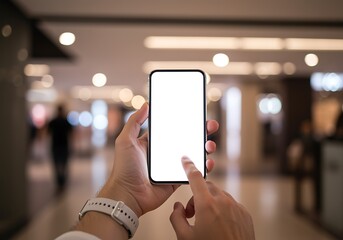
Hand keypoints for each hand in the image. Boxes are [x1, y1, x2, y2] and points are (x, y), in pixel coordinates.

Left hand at [98, 103, 218, 216]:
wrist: (128, 195)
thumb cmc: (124, 168)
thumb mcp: (125, 141)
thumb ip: (134, 122)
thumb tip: (146, 104)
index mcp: (154, 143)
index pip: (173, 128)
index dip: (185, 121)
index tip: (196, 114)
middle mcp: (165, 153)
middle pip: (187, 139)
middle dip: (201, 132)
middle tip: (210, 126)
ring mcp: (172, 166)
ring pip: (194, 155)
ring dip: (205, 148)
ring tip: (210, 145)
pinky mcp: (177, 180)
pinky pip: (193, 172)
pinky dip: (204, 167)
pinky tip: (208, 162)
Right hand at [170, 157, 254, 239]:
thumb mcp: (185, 238)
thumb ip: (177, 218)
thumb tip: (178, 207)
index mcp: (207, 205)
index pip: (195, 177)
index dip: (188, 166)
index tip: (185, 159)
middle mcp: (223, 202)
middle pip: (207, 187)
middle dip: (197, 195)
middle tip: (192, 213)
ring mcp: (236, 207)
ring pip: (219, 195)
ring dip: (210, 203)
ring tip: (206, 222)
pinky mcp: (245, 214)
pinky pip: (230, 204)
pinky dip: (222, 209)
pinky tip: (219, 226)